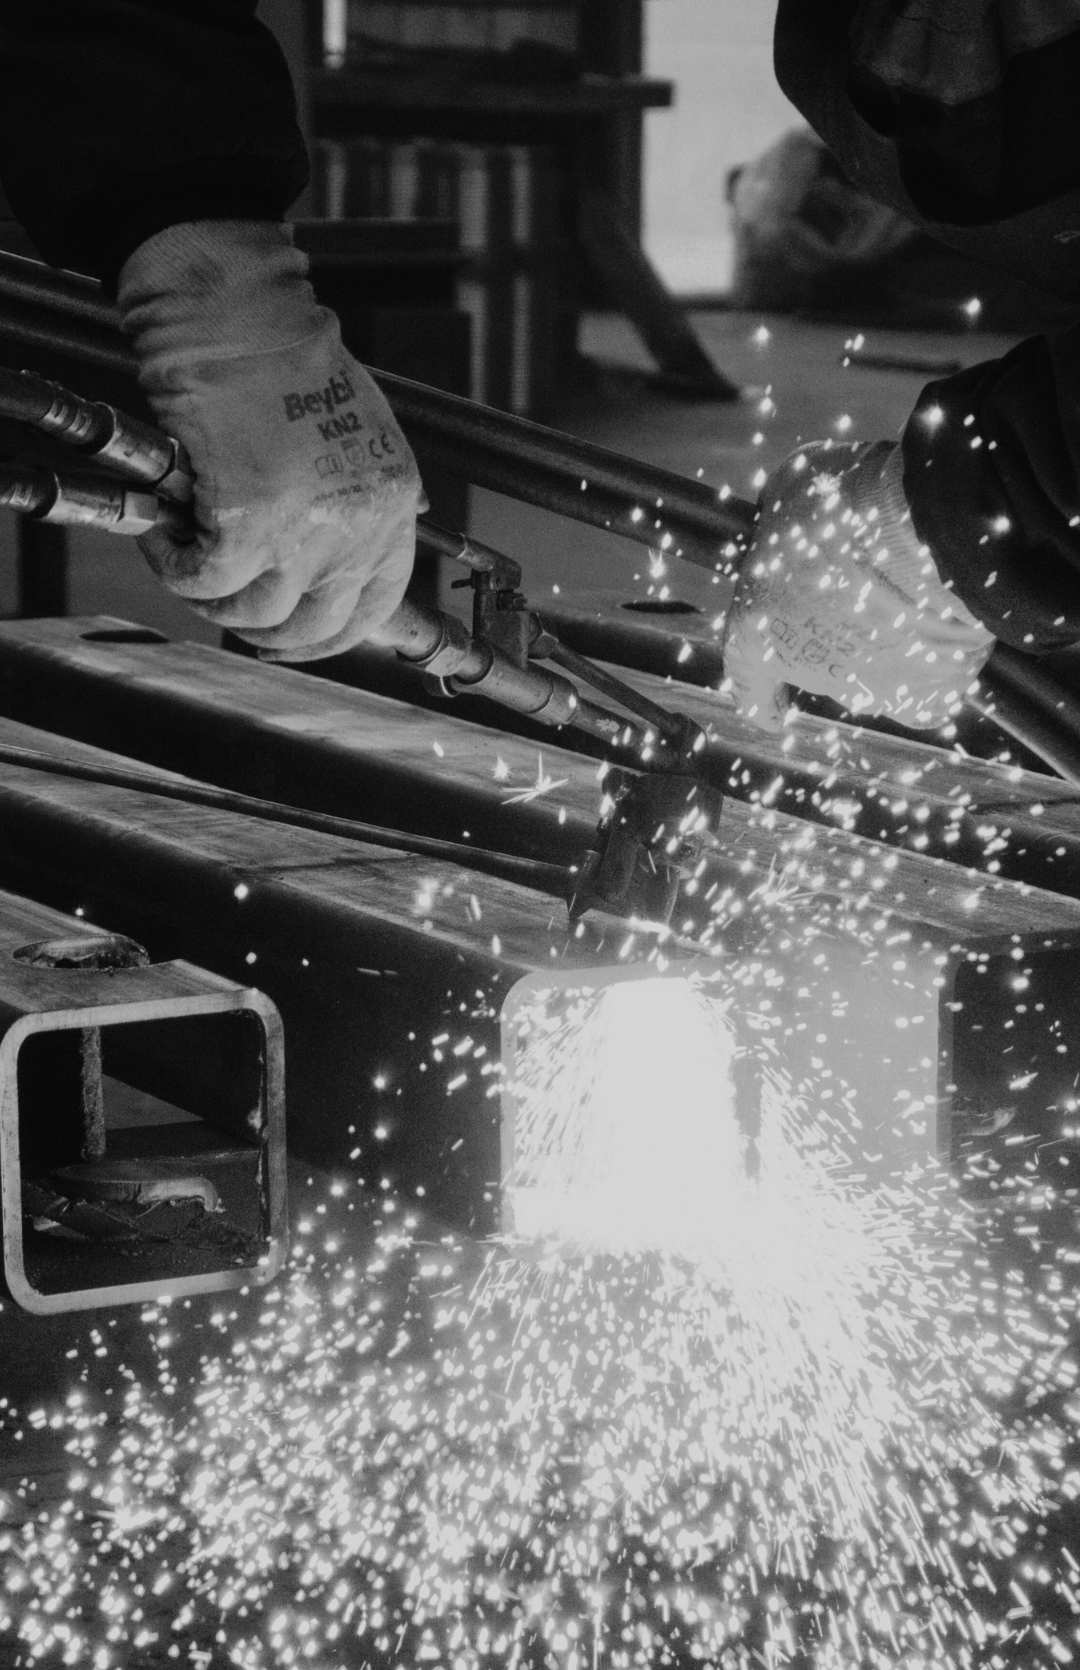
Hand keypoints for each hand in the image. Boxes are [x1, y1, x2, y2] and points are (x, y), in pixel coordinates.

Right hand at [118, 221, 421, 659]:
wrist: (240, 314)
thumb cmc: (287, 355)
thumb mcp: (362, 431)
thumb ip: (362, 493)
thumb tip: (354, 543)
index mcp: (391, 505)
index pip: (375, 606)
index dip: (330, 634)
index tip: (297, 636)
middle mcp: (357, 527)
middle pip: (317, 627)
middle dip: (270, 633)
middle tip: (233, 612)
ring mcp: (304, 531)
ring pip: (256, 614)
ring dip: (215, 602)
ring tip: (192, 566)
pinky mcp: (245, 523)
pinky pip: (205, 581)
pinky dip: (176, 569)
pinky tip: (165, 541)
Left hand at [721, 440, 993, 731]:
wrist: (922, 530)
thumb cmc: (845, 505)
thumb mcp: (790, 487)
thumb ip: (784, 514)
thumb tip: (791, 512)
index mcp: (756, 630)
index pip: (746, 678)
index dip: (757, 697)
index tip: (767, 714)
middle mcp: (807, 670)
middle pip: (823, 664)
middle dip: (843, 634)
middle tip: (869, 587)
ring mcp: (867, 691)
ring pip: (877, 677)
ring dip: (890, 645)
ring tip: (914, 596)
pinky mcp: (925, 698)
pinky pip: (929, 688)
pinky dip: (937, 665)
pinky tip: (947, 631)